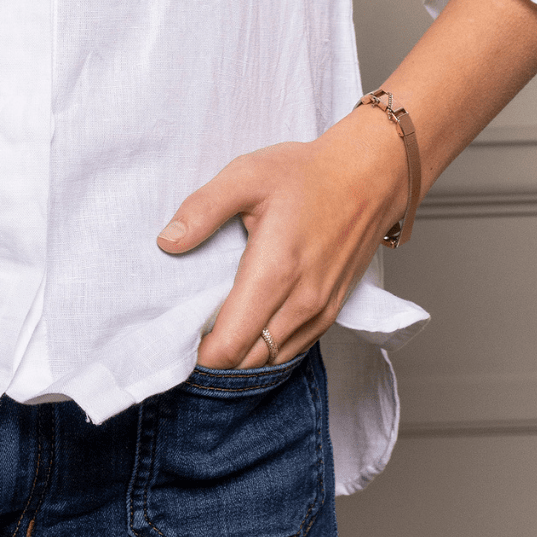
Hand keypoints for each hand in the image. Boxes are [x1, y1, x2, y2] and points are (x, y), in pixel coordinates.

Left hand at [156, 109, 408, 369]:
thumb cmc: (306, 175)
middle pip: (250, 361)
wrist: (368, 177)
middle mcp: (300, 303)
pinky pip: (294, 348)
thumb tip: (168, 241)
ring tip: (213, 335)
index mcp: (274, 272)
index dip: (199, 355)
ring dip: (242, 358)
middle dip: (216, 359)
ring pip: (273, 359)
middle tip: (188, 337)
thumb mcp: (246, 176)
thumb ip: (202, 209)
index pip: (231, 344)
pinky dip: (268, 348)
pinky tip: (249, 329)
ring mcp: (320, 311)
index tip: (177, 341)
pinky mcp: (332, 311)